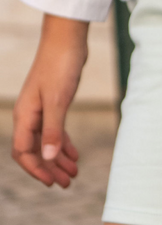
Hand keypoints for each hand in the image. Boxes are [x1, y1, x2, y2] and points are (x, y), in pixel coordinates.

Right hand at [11, 15, 87, 187]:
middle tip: (68, 184)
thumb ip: (53, 129)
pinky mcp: (53, 102)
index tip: (53, 183)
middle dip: (50, 168)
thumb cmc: (60, 66)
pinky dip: (64, 143)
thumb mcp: (58, 100)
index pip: (24, 152)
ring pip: (46, 141)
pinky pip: (55, 130)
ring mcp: (41, 109)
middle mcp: (29, 115)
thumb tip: (48, 156)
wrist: (66, 40)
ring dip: (59, 158)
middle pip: (35, 150)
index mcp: (24, 116)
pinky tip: (75, 154)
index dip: (37, 170)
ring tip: (74, 174)